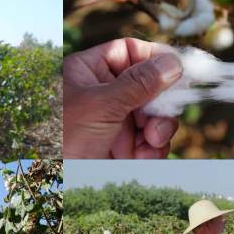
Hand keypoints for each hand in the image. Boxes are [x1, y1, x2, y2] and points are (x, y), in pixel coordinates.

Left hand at [64, 38, 182, 157]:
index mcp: (88, 71)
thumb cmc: (64, 137)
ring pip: (154, 113)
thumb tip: (173, 62)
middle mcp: (103, 93)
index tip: (178, 67)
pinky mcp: (122, 145)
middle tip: (165, 113)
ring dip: (160, 127)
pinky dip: (153, 148)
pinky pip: (150, 139)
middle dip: (161, 102)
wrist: (55, 182)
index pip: (128, 51)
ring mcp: (114, 119)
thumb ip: (139, 83)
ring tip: (151, 140)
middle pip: (149, 84)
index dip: (154, 57)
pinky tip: (144, 157)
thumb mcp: (102, 105)